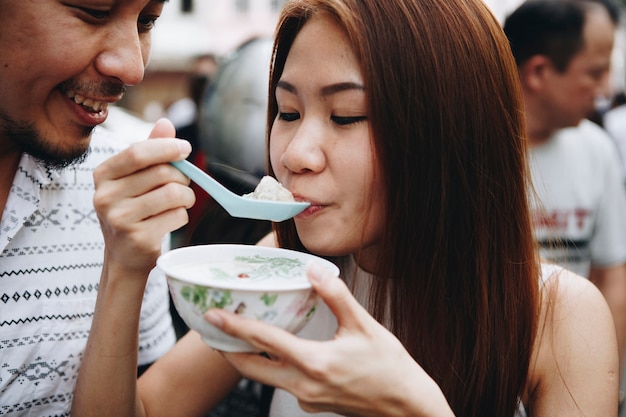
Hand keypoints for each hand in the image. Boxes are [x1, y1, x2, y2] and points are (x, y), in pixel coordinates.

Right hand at [93, 118, 194, 274]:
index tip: (185, 148)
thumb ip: (150, 150)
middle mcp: (105, 197)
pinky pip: (177, 216)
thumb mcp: (134, 178)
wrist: (124, 256)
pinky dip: (182, 215)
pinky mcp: (138, 238)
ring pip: (173, 194)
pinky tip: (170, 220)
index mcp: (103, 175)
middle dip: (182, 177)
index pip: (138, 153)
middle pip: (161, 174)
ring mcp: (120, 220)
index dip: (167, 147)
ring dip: (186, 197)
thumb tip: (165, 123)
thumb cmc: (133, 209)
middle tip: (183, 184)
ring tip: (180, 202)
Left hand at [205, 262, 453, 416]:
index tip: (213, 316)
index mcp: (315, 362)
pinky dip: (273, 366)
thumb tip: (313, 270)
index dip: (235, 327)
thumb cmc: (390, 368)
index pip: (264, 341)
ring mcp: (306, 398)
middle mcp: (304, 385)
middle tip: (213, 329)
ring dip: (249, 358)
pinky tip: (278, 351)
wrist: (406, 407)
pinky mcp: (313, 403)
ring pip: (265, 377)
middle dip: (228, 349)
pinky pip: (284, 383)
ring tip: (240, 335)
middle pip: (251, 369)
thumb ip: (336, 295)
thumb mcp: (364, 326)